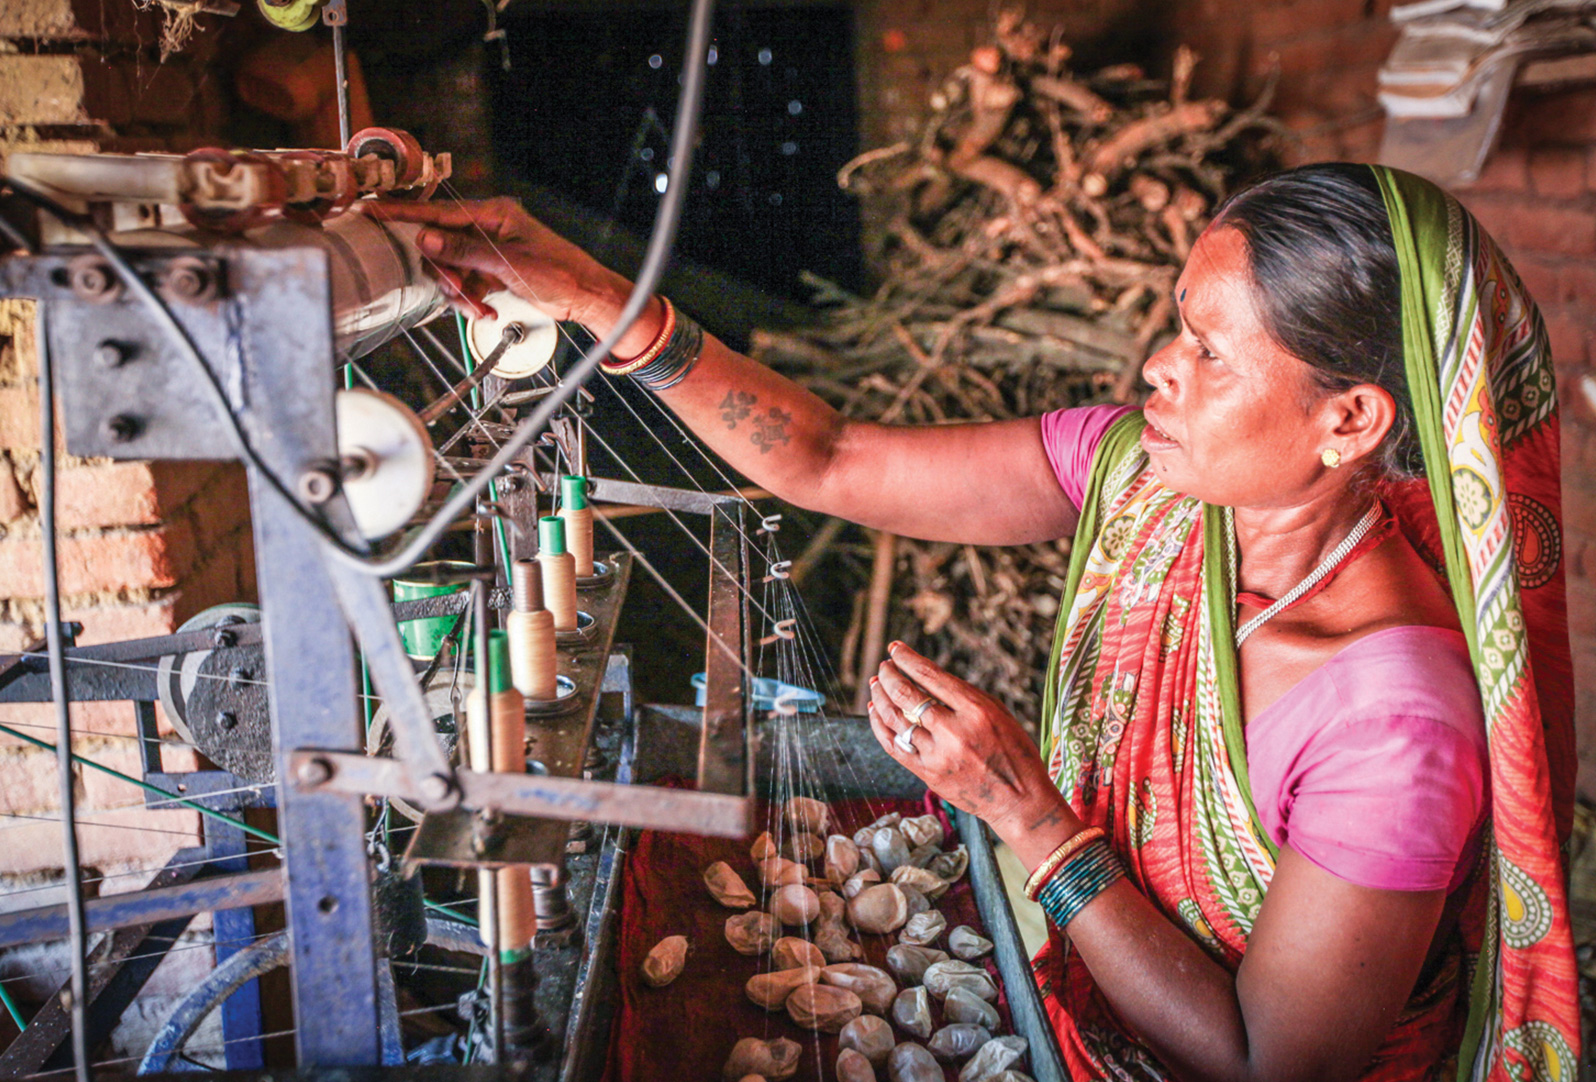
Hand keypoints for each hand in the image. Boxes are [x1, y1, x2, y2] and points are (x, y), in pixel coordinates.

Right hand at [371, 198, 661, 354]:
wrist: (586, 296)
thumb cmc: (559, 273)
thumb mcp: (508, 264)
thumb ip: (464, 252)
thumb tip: (425, 239)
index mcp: (492, 213)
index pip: (439, 212)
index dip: (404, 214)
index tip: (373, 211)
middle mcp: (487, 227)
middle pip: (440, 246)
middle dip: (446, 274)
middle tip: (460, 293)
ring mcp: (488, 249)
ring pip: (451, 269)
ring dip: (459, 293)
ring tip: (480, 307)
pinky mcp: (491, 270)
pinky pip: (465, 283)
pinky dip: (470, 300)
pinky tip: (487, 310)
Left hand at [866, 641, 1073, 841]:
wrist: (1019, 801)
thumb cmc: (1013, 751)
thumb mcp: (997, 713)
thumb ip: (963, 696)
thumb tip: (926, 677)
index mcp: (976, 710)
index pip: (930, 676)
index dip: (907, 659)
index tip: (895, 649)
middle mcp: (954, 731)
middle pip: (906, 695)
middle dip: (889, 675)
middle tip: (884, 666)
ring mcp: (938, 755)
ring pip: (895, 719)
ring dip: (880, 697)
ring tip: (876, 683)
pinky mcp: (928, 774)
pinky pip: (893, 746)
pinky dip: (879, 725)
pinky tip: (875, 710)